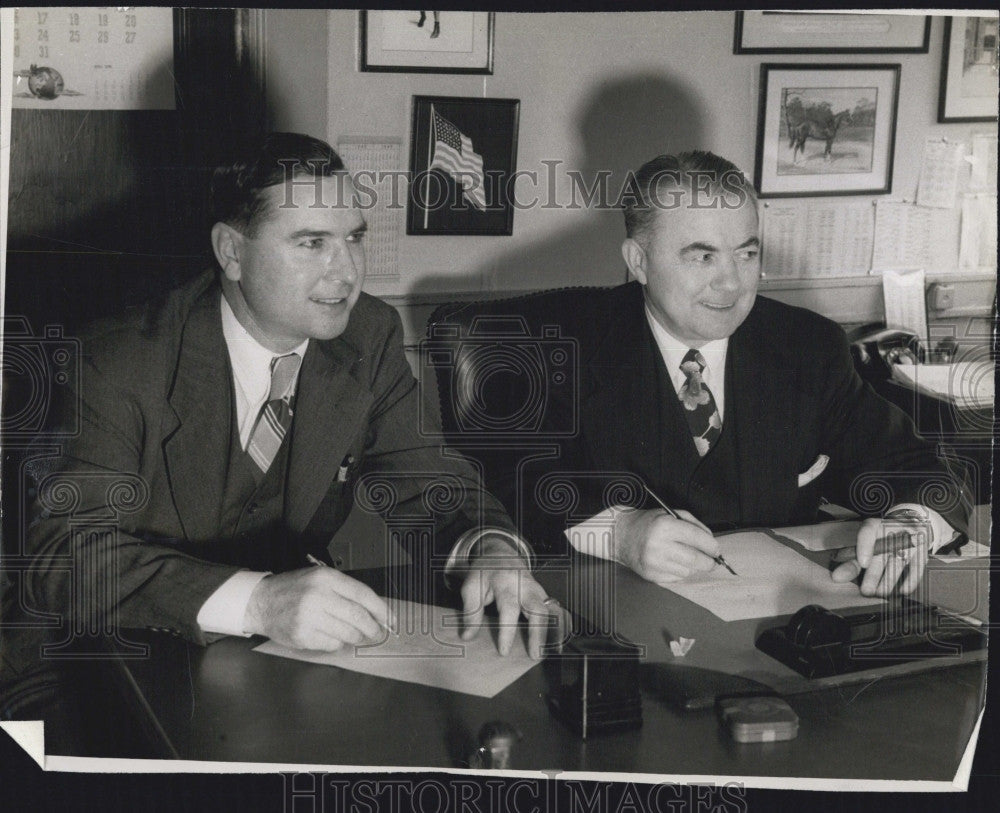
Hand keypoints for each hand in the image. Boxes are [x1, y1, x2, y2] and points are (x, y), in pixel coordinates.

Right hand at [243, 567, 396, 650]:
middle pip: (358, 616)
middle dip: (373, 628)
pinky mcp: (303, 635)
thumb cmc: (294, 589)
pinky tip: (331, 635)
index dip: (380, 608)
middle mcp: (318, 596)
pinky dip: (337, 642)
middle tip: (377, 633)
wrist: (262, 602)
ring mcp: (309, 617)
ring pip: (348, 633)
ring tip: (355, 635)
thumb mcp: (319, 578)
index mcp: (326, 578)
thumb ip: (345, 590)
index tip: (390, 618)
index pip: (362, 594)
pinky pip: (332, 644)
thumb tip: (375, 608)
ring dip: (356, 637)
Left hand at [458, 535, 556, 658]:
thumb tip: (467, 637)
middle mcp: (526, 587)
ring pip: (553, 610)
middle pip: (538, 609)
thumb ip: (471, 612)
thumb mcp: (471, 587)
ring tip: (553, 652)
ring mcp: (539, 591)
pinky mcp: (545, 596)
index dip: (507, 631)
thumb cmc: (485, 573)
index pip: (509, 608)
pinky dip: (562, 626)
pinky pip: (558, 610)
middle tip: (535, 655)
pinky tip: (560, 643)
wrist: (501, 555)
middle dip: (539, 632)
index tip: (504, 651)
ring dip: (555, 631)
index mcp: (506, 583)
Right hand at [615, 508, 718, 585]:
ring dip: (691, 566)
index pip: (697, 538)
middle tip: (712, 561)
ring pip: (687, 571)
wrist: (621, 535)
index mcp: (664, 526)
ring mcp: (653, 563)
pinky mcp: (650, 576)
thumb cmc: (649, 523)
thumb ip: (694, 525)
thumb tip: (712, 544)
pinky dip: (679, 571)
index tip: (717, 550)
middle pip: (695, 560)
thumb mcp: (671, 514)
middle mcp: (658, 545)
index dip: (711, 546)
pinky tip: (671, 562)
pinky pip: (675, 578)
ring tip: (683, 557)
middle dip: (708, 562)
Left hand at [831, 516, 929, 595]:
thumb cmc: (881, 540)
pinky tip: (900, 592)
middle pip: (882, 553)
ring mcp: (909, 541)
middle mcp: (892, 530)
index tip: (862, 564)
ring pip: (897, 563)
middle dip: (874, 575)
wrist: (911, 528)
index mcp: (874, 525)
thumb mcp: (864, 547)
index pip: (867, 531)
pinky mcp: (921, 552)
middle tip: (866, 591)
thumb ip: (850, 562)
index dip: (864, 546)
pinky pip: (916, 569)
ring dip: (888, 581)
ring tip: (879, 594)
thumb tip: (837, 577)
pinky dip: (908, 582)